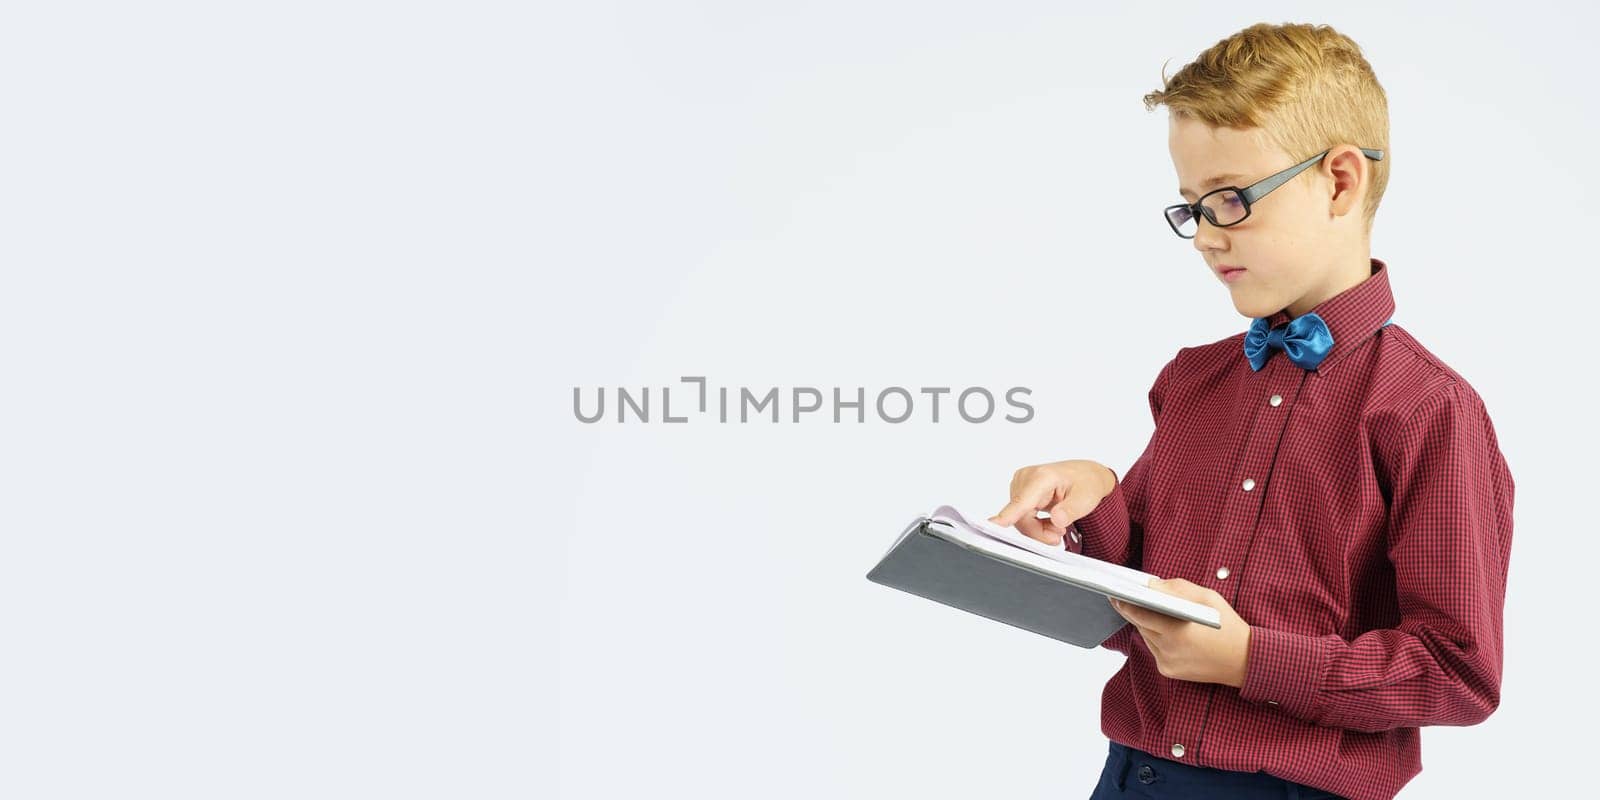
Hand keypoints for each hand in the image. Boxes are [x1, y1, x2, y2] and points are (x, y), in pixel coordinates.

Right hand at [988, 459, 1117, 545]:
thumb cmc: (1086, 483)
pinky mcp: (1019, 492)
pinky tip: (1049, 521)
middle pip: (1020, 517)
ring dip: (1038, 529)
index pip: (1022, 501)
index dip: (1008, 515)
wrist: (1086, 476)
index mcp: (1042, 477)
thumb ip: (1071, 510)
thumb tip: (1057, 519)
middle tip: (1058, 535)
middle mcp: (1027, 478)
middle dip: (1039, 532)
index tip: (992, 524)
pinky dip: (1035, 525)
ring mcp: (1020, 484)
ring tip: (1058, 526)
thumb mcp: (1087, 498)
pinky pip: (1020, 517)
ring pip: (1019, 520)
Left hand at [1110, 578, 1251, 687]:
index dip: (1124, 603)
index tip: (1113, 592)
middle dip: (1133, 611)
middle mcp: (1169, 649)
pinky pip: (1154, 649)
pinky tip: (1162, 629)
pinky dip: (1156, 638)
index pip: (1139, 614)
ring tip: (1142, 609)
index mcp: (1177, 630)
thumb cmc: (1227, 626)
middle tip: (1122, 597)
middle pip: (1140, 625)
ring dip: (1145, 624)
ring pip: (1146, 637)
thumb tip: (1151, 585)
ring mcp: (1167, 662)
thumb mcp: (1207, 597)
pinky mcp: (1168, 671)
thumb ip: (1177, 588)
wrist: (1244, 661)